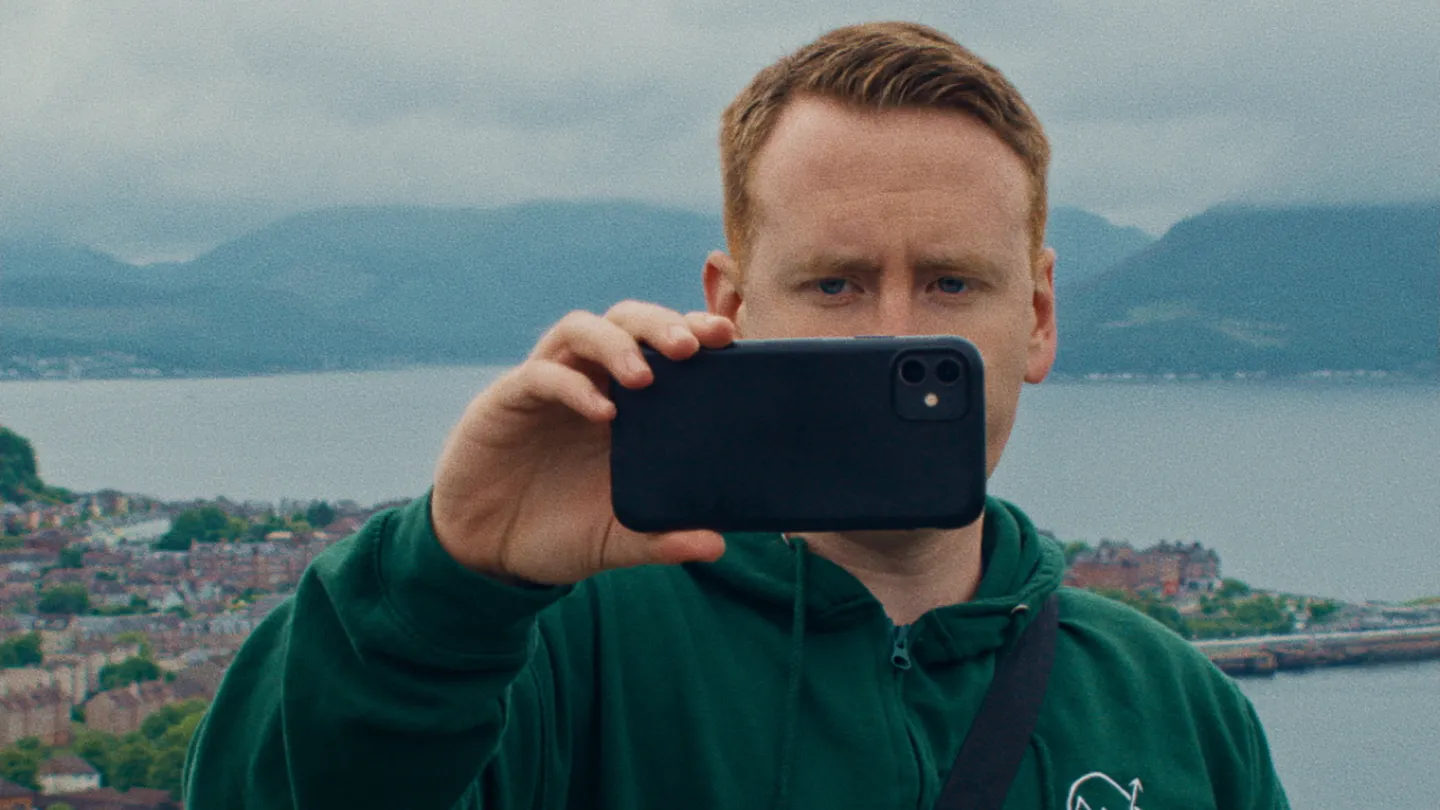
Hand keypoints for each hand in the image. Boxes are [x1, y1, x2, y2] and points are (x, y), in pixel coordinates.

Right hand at [431, 301, 735, 584]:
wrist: (486, 551)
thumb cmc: (558, 533)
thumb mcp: (618, 540)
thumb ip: (662, 540)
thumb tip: (717, 543)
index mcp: (627, 403)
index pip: (663, 346)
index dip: (693, 330)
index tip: (728, 337)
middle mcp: (590, 381)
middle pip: (627, 321)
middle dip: (661, 323)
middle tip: (692, 346)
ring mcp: (549, 385)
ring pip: (581, 328)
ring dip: (616, 343)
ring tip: (644, 376)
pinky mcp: (508, 399)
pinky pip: (541, 373)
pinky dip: (573, 384)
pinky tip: (601, 411)